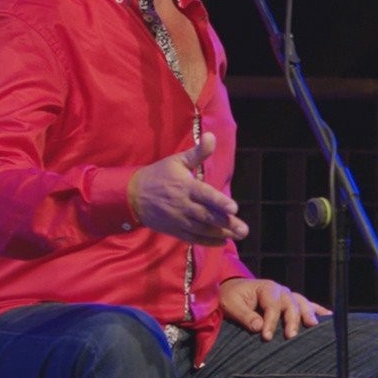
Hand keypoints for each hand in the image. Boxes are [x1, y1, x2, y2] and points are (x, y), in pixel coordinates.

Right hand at [127, 132, 249, 244]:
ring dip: (221, 234)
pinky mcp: (174, 230)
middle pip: (207, 216)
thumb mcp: (177, 161)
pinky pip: (192, 238)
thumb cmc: (159, 175)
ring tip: (238, 235)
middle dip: (226, 223)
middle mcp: (183, 205)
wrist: (133, 195)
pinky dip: (207, 241)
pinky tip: (222, 242)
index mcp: (186, 186)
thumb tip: (211, 136)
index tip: (234, 208)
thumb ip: (198, 152)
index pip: (205, 195)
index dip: (219, 202)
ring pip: (202, 229)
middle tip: (244, 229)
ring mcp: (178, 219)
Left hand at [220, 277, 330, 340]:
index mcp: (266, 288)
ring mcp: (288, 296)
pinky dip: (319, 310)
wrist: (234, 290)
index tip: (266, 337)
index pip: (272, 306)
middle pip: (291, 304)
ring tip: (313, 326)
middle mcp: (281, 291)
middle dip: (292, 320)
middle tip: (290, 336)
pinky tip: (330, 317)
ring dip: (308, 315)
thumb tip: (259, 327)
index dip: (271, 322)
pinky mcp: (292, 303)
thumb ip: (244, 315)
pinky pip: (309, 305)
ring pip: (302, 304)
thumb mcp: (232, 305)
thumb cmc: (231, 297)